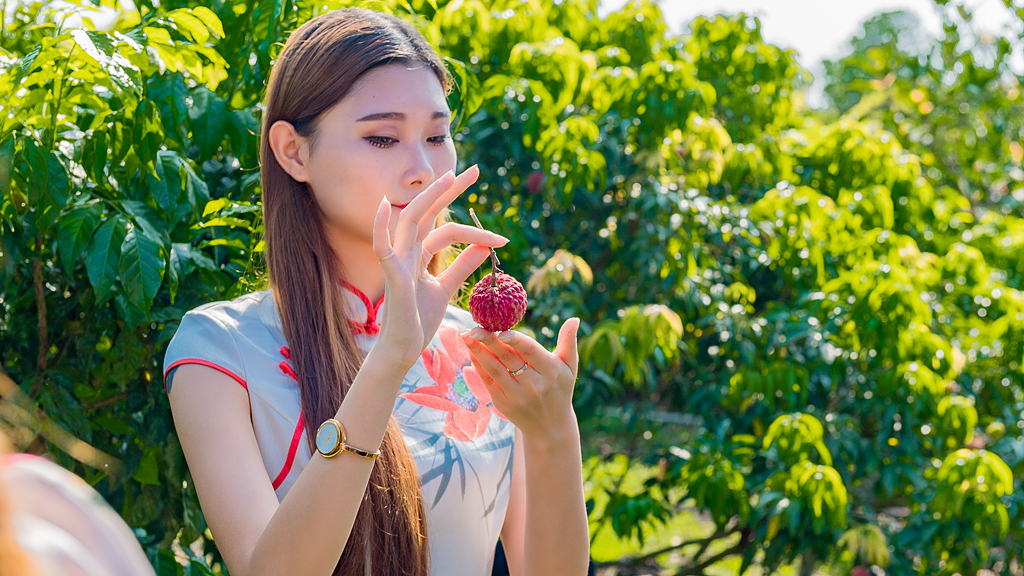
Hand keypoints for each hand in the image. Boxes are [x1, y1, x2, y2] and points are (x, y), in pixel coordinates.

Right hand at [372, 165, 508, 366]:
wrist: (402, 350)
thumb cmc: (418, 321)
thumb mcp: (445, 289)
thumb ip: (462, 266)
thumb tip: (485, 247)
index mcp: (419, 254)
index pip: (446, 228)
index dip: (474, 227)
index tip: (502, 235)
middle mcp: (407, 251)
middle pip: (428, 211)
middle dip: (450, 190)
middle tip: (476, 171)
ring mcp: (397, 261)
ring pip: (411, 219)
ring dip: (430, 197)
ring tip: (451, 178)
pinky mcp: (391, 276)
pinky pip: (381, 247)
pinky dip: (379, 226)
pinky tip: (383, 205)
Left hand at [460, 318, 580, 439]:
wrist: (550, 427)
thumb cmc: (560, 389)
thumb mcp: (570, 367)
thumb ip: (569, 341)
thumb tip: (574, 319)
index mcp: (551, 371)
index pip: (530, 351)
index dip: (515, 340)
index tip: (500, 330)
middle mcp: (534, 384)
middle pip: (508, 358)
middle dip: (489, 341)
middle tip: (475, 328)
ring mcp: (517, 395)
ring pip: (494, 370)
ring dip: (478, 352)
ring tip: (466, 335)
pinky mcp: (504, 403)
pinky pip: (488, 381)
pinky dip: (478, 366)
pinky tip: (471, 352)